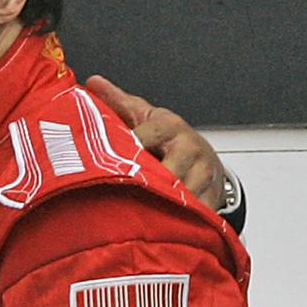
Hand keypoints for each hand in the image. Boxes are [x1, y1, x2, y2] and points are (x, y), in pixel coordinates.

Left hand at [85, 75, 223, 210]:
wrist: (204, 154)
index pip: (148, 135)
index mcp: (171, 126)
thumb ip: (118, 100)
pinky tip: (161, 224)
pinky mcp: (213, 198)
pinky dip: (181, 222)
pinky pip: (198, 214)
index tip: (111, 161)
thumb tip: (93, 82)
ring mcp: (204, 174)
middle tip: (124, 193)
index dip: (130, 148)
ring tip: (139, 212)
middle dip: (149, 182)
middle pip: (170, 169)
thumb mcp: (143, 114)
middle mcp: (191, 148)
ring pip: (185, 194)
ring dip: (164, 205)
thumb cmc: (167, 135)